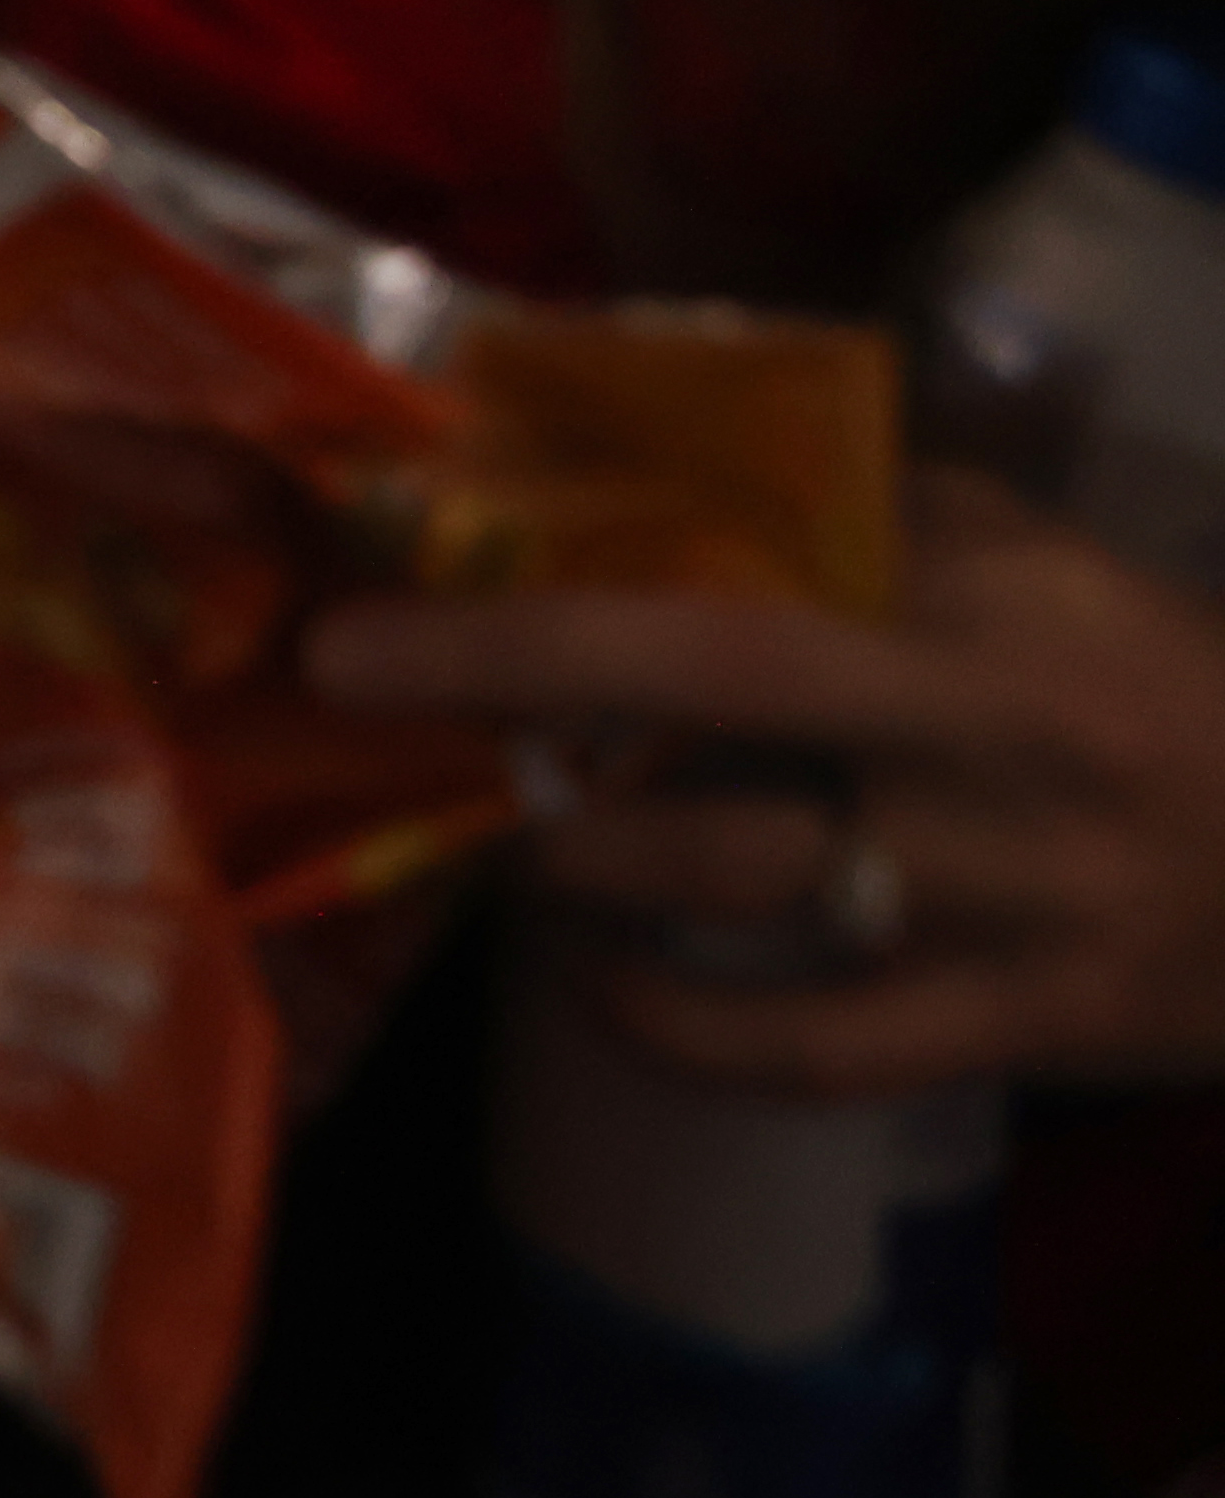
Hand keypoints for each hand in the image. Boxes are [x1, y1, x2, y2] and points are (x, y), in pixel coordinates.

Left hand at [313, 473, 1224, 1094]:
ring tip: (489, 839)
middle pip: (719, 688)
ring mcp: (1012, 892)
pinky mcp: (1028, 1021)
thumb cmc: (1174, 692)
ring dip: (575, 858)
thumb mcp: (1046, 569)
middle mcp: (992, 738)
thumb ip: (876, 512)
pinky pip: (820, 1050)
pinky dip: (686, 1031)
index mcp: (988, 604)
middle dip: (509, 684)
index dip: (551, 590)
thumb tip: (654, 448)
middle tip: (353, 681)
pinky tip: (602, 991)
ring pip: (739, 873)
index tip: (384, 588)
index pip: (741, 574)